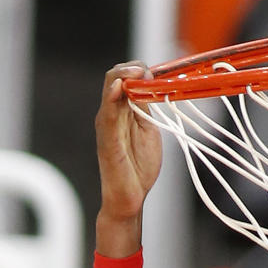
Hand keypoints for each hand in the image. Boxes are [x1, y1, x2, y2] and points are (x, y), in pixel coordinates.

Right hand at [94, 62, 162, 254]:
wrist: (130, 198)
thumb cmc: (138, 168)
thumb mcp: (148, 131)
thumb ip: (147, 110)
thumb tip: (154, 86)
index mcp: (123, 110)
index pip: (126, 79)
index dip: (141, 71)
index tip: (160, 73)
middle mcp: (112, 113)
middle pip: (116, 78)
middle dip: (132, 69)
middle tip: (149, 71)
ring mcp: (107, 124)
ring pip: (109, 89)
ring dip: (123, 76)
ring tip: (138, 72)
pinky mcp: (106, 138)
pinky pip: (107, 113)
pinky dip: (113, 98)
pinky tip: (121, 88)